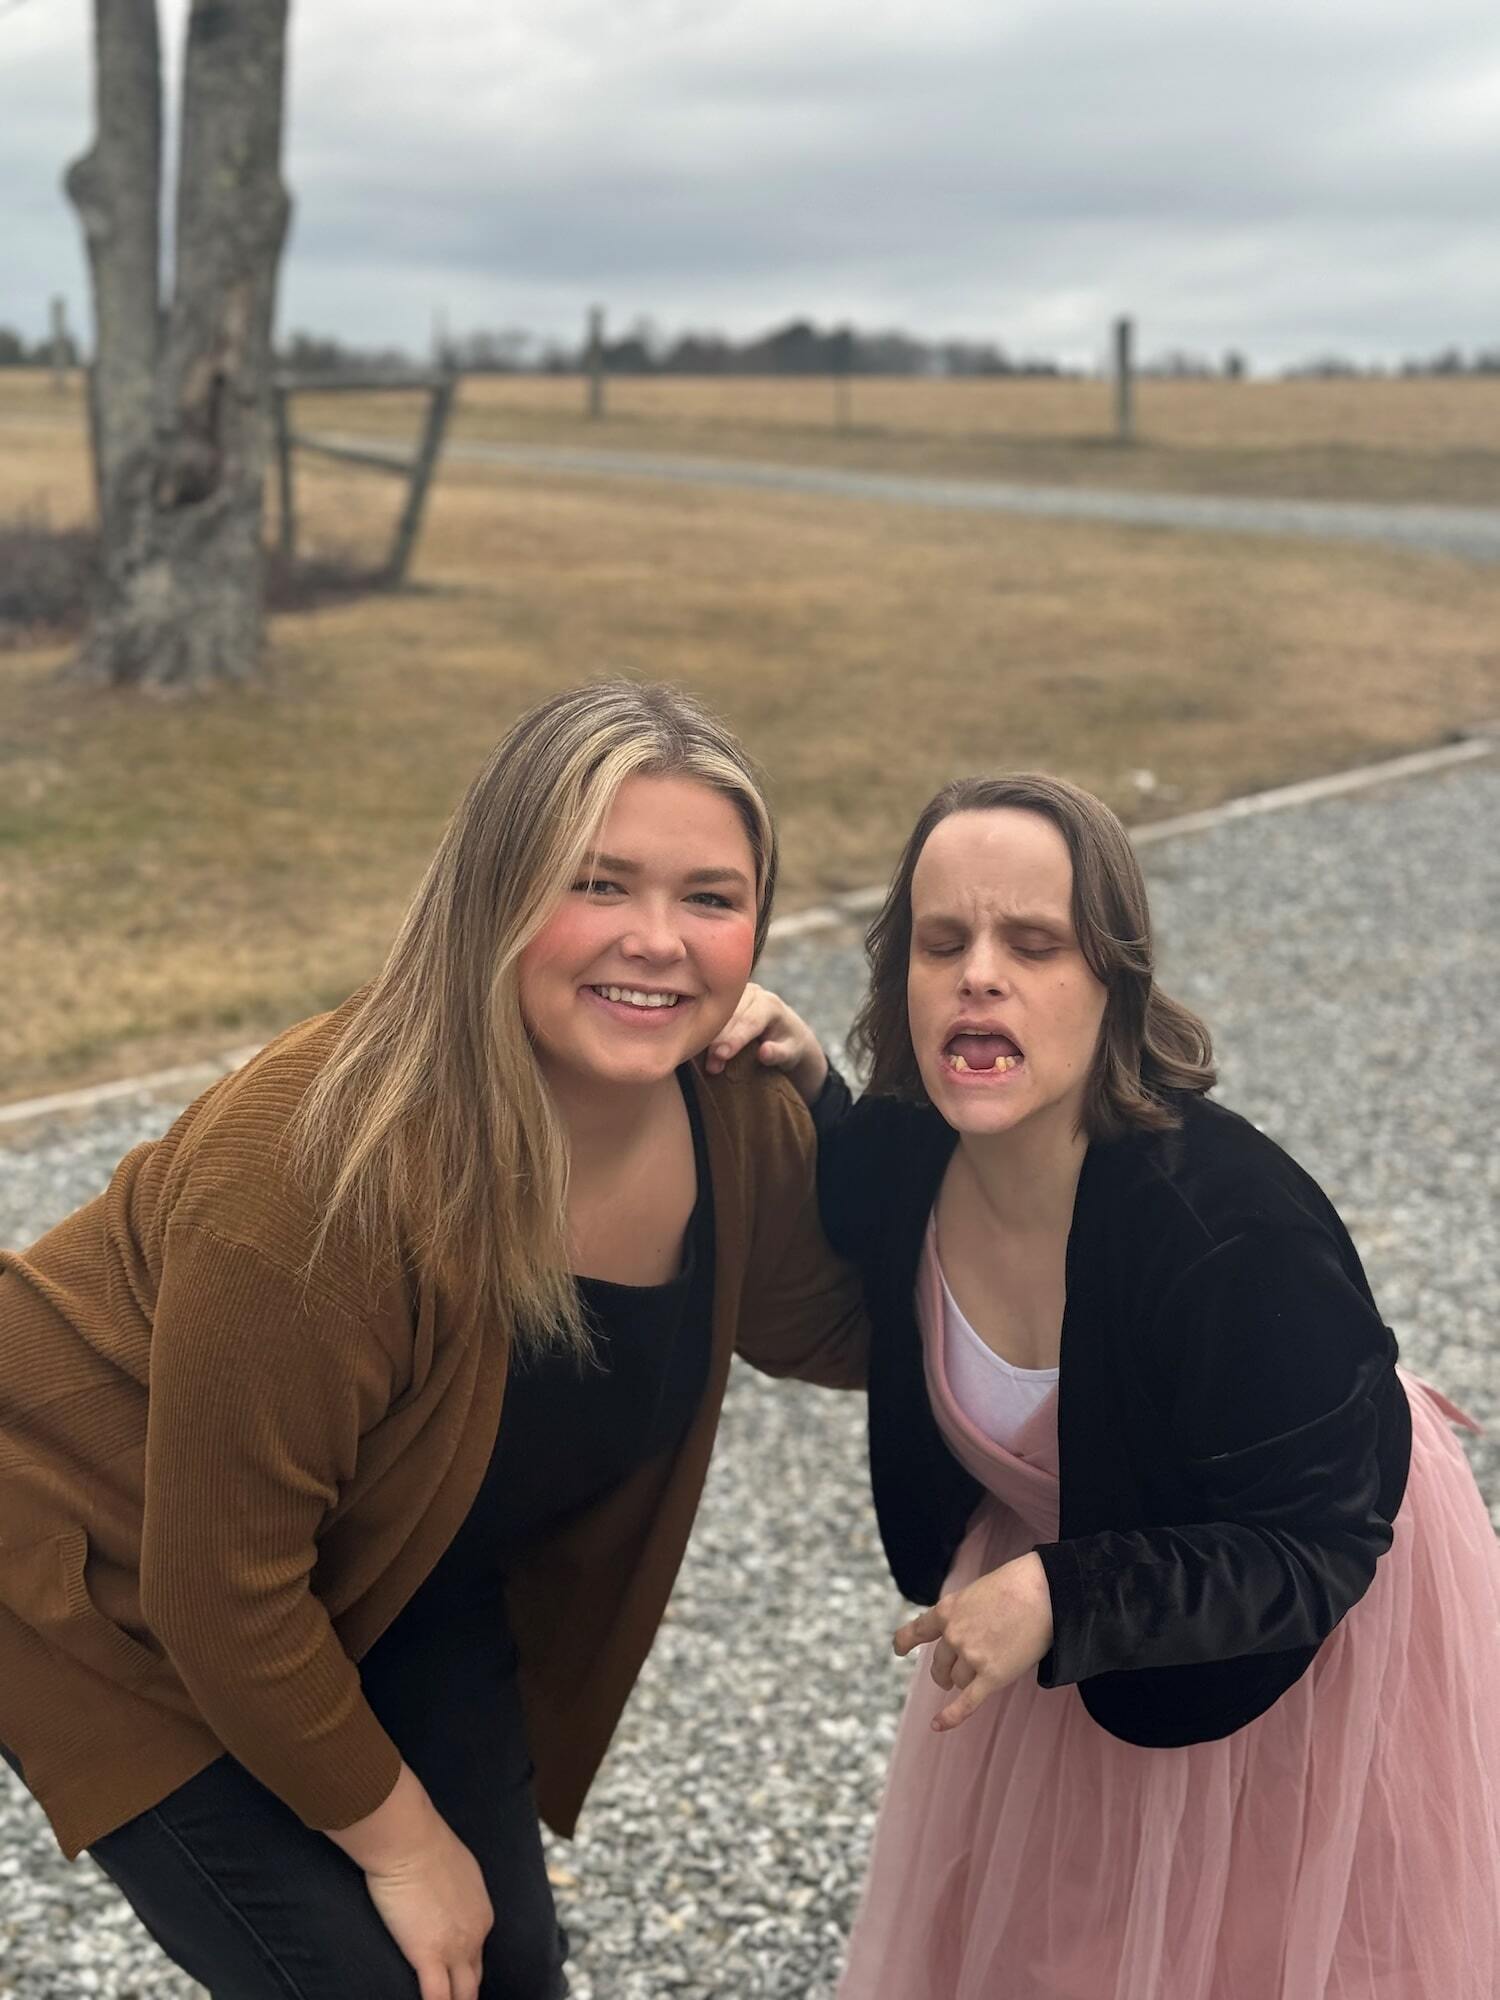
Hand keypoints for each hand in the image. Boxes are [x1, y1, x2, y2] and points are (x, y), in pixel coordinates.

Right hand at [327, 1764, 492, 1999]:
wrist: (411, 1841)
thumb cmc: (426, 1844)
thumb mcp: (456, 1869)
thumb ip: (455, 1892)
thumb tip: (442, 1899)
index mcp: (482, 1913)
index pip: (476, 1957)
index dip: (463, 1972)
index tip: (451, 1982)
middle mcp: (475, 1934)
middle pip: (473, 1981)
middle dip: (464, 1995)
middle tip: (456, 1999)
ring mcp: (455, 1948)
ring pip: (462, 1996)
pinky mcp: (428, 1955)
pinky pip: (436, 1998)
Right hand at [705, 981, 827, 1103]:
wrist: (788, 1031)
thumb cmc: (789, 1045)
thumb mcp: (792, 1053)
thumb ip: (779, 1053)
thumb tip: (764, 1053)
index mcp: (770, 1004)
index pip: (750, 1021)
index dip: (734, 1039)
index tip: (721, 1055)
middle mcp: (753, 993)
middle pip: (730, 1017)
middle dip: (718, 1041)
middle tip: (711, 1066)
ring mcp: (737, 993)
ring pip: (718, 1012)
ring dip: (708, 1036)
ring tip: (703, 1059)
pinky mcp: (726, 998)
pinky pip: (712, 1010)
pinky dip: (704, 1027)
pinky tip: (695, 1042)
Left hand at [893, 1553, 1053, 1732]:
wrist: (1044, 1593)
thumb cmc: (1015, 1587)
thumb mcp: (977, 1593)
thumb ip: (964, 1616)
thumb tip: (961, 1639)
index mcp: (947, 1610)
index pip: (918, 1630)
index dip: (905, 1641)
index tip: (898, 1649)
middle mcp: (954, 1635)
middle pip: (939, 1663)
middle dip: (944, 1671)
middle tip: (951, 1675)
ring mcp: (972, 1656)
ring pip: (957, 1680)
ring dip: (965, 1680)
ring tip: (983, 1671)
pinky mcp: (992, 1676)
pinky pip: (966, 1702)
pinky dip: (950, 1716)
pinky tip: (937, 1725)